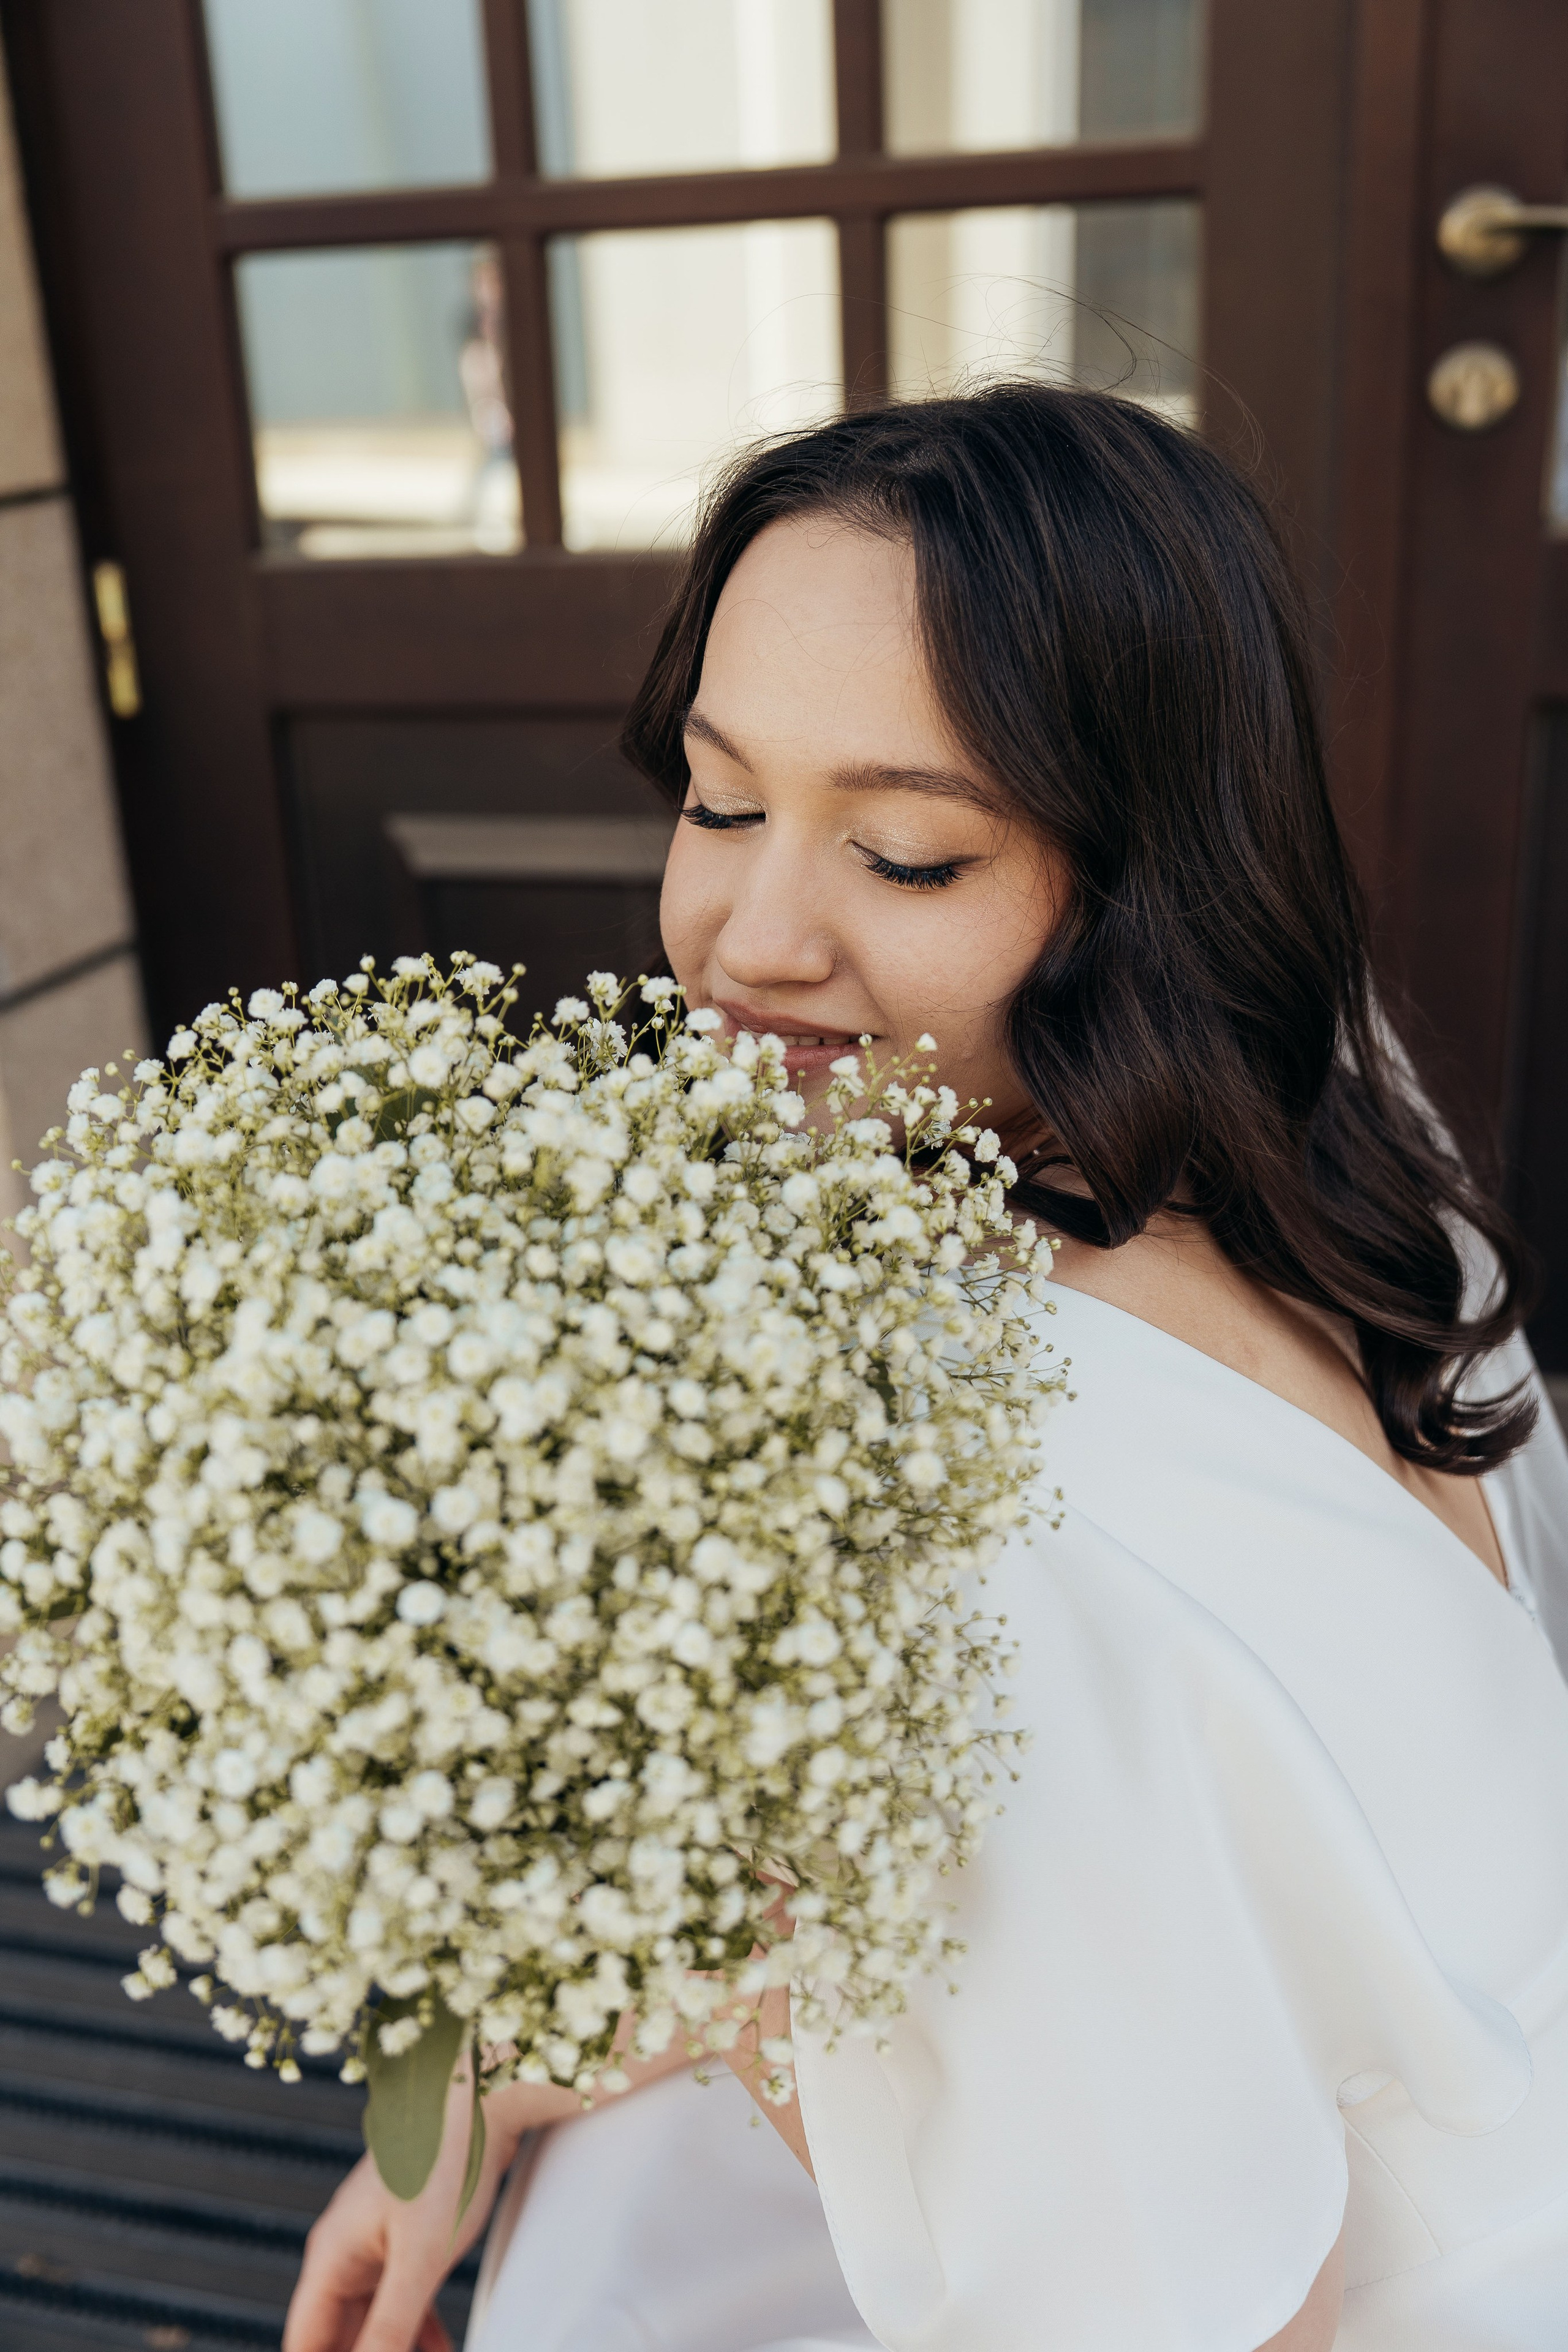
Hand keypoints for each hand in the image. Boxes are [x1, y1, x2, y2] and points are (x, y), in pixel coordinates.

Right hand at [284, 2056, 517, 2351]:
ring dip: (393, 2348)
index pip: (305, 2341)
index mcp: (331, 2257)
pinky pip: (400, 2297)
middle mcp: (345, 2252)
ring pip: (372, 2319)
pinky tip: (439, 2348)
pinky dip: (416, 2328)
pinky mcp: (407, 2235)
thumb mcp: (418, 2259)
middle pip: (337, 2333)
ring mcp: (376, 2243)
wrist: (480, 2100)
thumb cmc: (443, 2163)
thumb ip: (389, 2325)